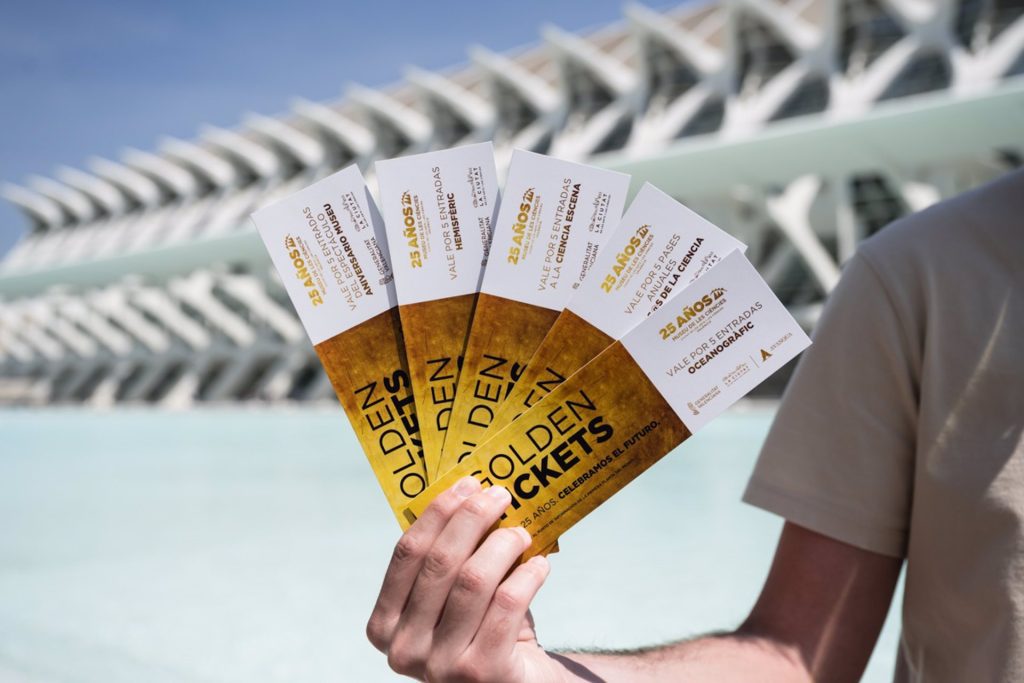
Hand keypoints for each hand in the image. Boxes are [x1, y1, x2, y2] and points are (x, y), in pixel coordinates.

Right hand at [366, 477, 565, 681]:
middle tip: (500, 494)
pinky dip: (528, 575)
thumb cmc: (482, 634)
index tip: (468, 484)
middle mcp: (405, 649)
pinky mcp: (481, 673)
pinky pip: (507, 603)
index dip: (438, 512)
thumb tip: (472, 496)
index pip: (407, 554)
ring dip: (503, 544)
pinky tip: (540, 564)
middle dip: (472, 518)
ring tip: (522, 532)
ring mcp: (441, 666)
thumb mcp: (451, 601)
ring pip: (474, 580)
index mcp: (385, 626)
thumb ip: (450, 561)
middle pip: (440, 562)